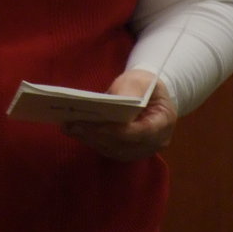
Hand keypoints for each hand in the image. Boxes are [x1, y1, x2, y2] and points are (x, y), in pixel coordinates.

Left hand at [62, 69, 176, 160]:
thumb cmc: (145, 86)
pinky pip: (109, 150)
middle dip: (97, 135)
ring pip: (114, 150)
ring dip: (90, 139)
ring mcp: (142, 149)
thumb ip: (131, 90)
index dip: (119, 131)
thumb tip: (114, 102)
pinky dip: (91, 141)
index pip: (142, 132)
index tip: (97, 126)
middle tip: (73, 124)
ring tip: (69, 127)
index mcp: (164, 122)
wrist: (149, 95)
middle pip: (124, 144)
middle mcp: (155, 142)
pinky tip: (74, 130)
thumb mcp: (141, 80)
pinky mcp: (128, 151)